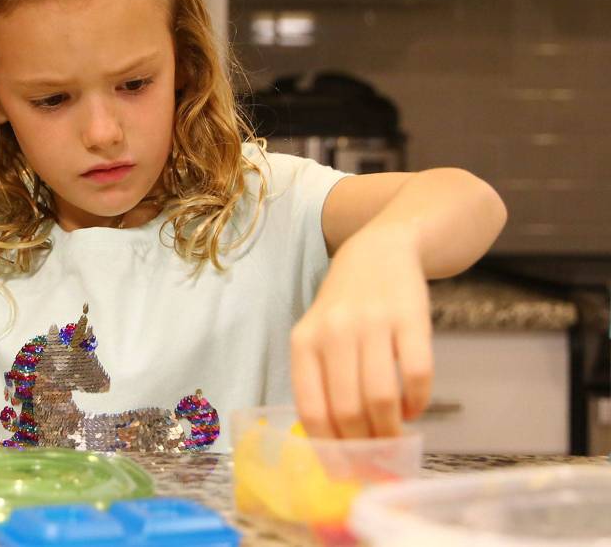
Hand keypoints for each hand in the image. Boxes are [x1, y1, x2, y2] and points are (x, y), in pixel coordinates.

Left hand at [290, 224, 433, 438]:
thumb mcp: (317, 335)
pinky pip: (417, 374)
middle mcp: (334, 332)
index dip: (329, 448)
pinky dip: (417, 402)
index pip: (312, 409)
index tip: (342, 471)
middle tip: (375, 458)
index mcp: (303, 342)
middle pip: (349, 411)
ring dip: (392, 429)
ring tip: (396, 436)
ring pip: (381, 398)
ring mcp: (373, 324)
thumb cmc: (344, 306)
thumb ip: (321, 381)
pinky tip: (413, 407)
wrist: (379, 251)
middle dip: (364, 446)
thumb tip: (335, 447)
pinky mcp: (410, 319)